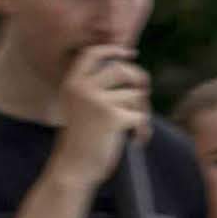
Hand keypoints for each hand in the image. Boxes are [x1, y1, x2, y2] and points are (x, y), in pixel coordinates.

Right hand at [53, 44, 147, 186]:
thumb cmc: (82, 141)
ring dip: (143, 112)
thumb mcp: (81, 108)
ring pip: (135, 95)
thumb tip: (132, 73)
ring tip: (137, 128)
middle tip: (143, 100)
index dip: (113, 50)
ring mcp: (97, 101)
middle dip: (138, 82)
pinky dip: (143, 130)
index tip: (130, 54)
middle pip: (121, 70)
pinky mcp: (112, 117)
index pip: (92, 54)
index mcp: (72, 83)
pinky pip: (140, 116)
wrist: (73, 167)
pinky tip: (137, 141)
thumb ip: (97, 89)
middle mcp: (83, 87)